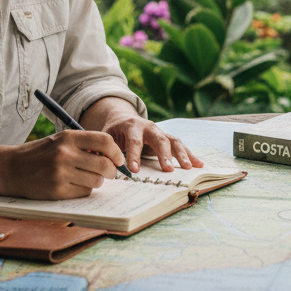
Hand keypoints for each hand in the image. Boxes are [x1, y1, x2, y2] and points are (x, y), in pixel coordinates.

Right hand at [0, 129, 123, 199]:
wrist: (10, 168)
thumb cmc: (39, 154)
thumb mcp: (59, 141)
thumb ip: (83, 145)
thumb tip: (112, 156)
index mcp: (68, 137)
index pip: (104, 141)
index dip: (116, 152)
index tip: (118, 159)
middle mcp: (65, 154)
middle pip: (105, 164)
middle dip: (111, 171)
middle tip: (109, 173)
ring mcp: (61, 173)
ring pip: (97, 181)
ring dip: (96, 181)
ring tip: (86, 178)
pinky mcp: (57, 190)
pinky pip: (84, 192)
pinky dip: (84, 190)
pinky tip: (73, 185)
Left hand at [80, 97, 203, 173]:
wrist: (122, 120)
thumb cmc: (112, 133)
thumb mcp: (104, 137)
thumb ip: (100, 148)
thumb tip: (91, 158)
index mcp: (131, 126)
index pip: (133, 141)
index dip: (134, 155)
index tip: (134, 170)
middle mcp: (149, 127)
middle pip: (159, 139)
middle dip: (163, 155)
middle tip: (167, 169)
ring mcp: (160, 132)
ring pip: (173, 141)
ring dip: (181, 155)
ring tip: (188, 168)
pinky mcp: (167, 138)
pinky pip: (181, 146)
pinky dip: (191, 154)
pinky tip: (199, 164)